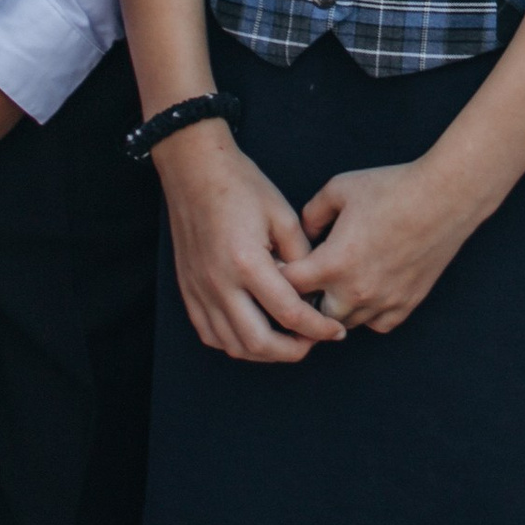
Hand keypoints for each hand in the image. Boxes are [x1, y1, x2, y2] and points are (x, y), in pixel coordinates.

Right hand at [153, 121, 346, 364]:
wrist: (195, 171)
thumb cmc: (241, 186)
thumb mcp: (283, 215)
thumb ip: (302, 257)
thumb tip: (314, 289)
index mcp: (247, 262)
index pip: (289, 313)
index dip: (318, 328)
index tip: (336, 331)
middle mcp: (219, 283)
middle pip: (259, 342)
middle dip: (293, 351)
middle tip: (314, 342)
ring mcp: (200, 290)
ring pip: (232, 345)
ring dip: (265, 353)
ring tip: (288, 342)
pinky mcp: (189, 291)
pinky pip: (210, 334)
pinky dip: (235, 343)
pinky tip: (254, 335)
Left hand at [294, 159, 479, 336]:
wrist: (444, 197)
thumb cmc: (391, 188)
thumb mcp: (339, 188)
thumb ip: (311, 213)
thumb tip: (303, 234)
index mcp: (332, 264)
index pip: (288, 287)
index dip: (281, 276)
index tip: (283, 268)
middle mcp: (355, 291)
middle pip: (312, 315)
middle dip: (306, 300)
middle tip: (307, 282)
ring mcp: (383, 301)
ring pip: (344, 324)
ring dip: (336, 309)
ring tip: (336, 286)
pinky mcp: (406, 304)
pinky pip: (377, 324)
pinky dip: (368, 313)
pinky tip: (368, 292)